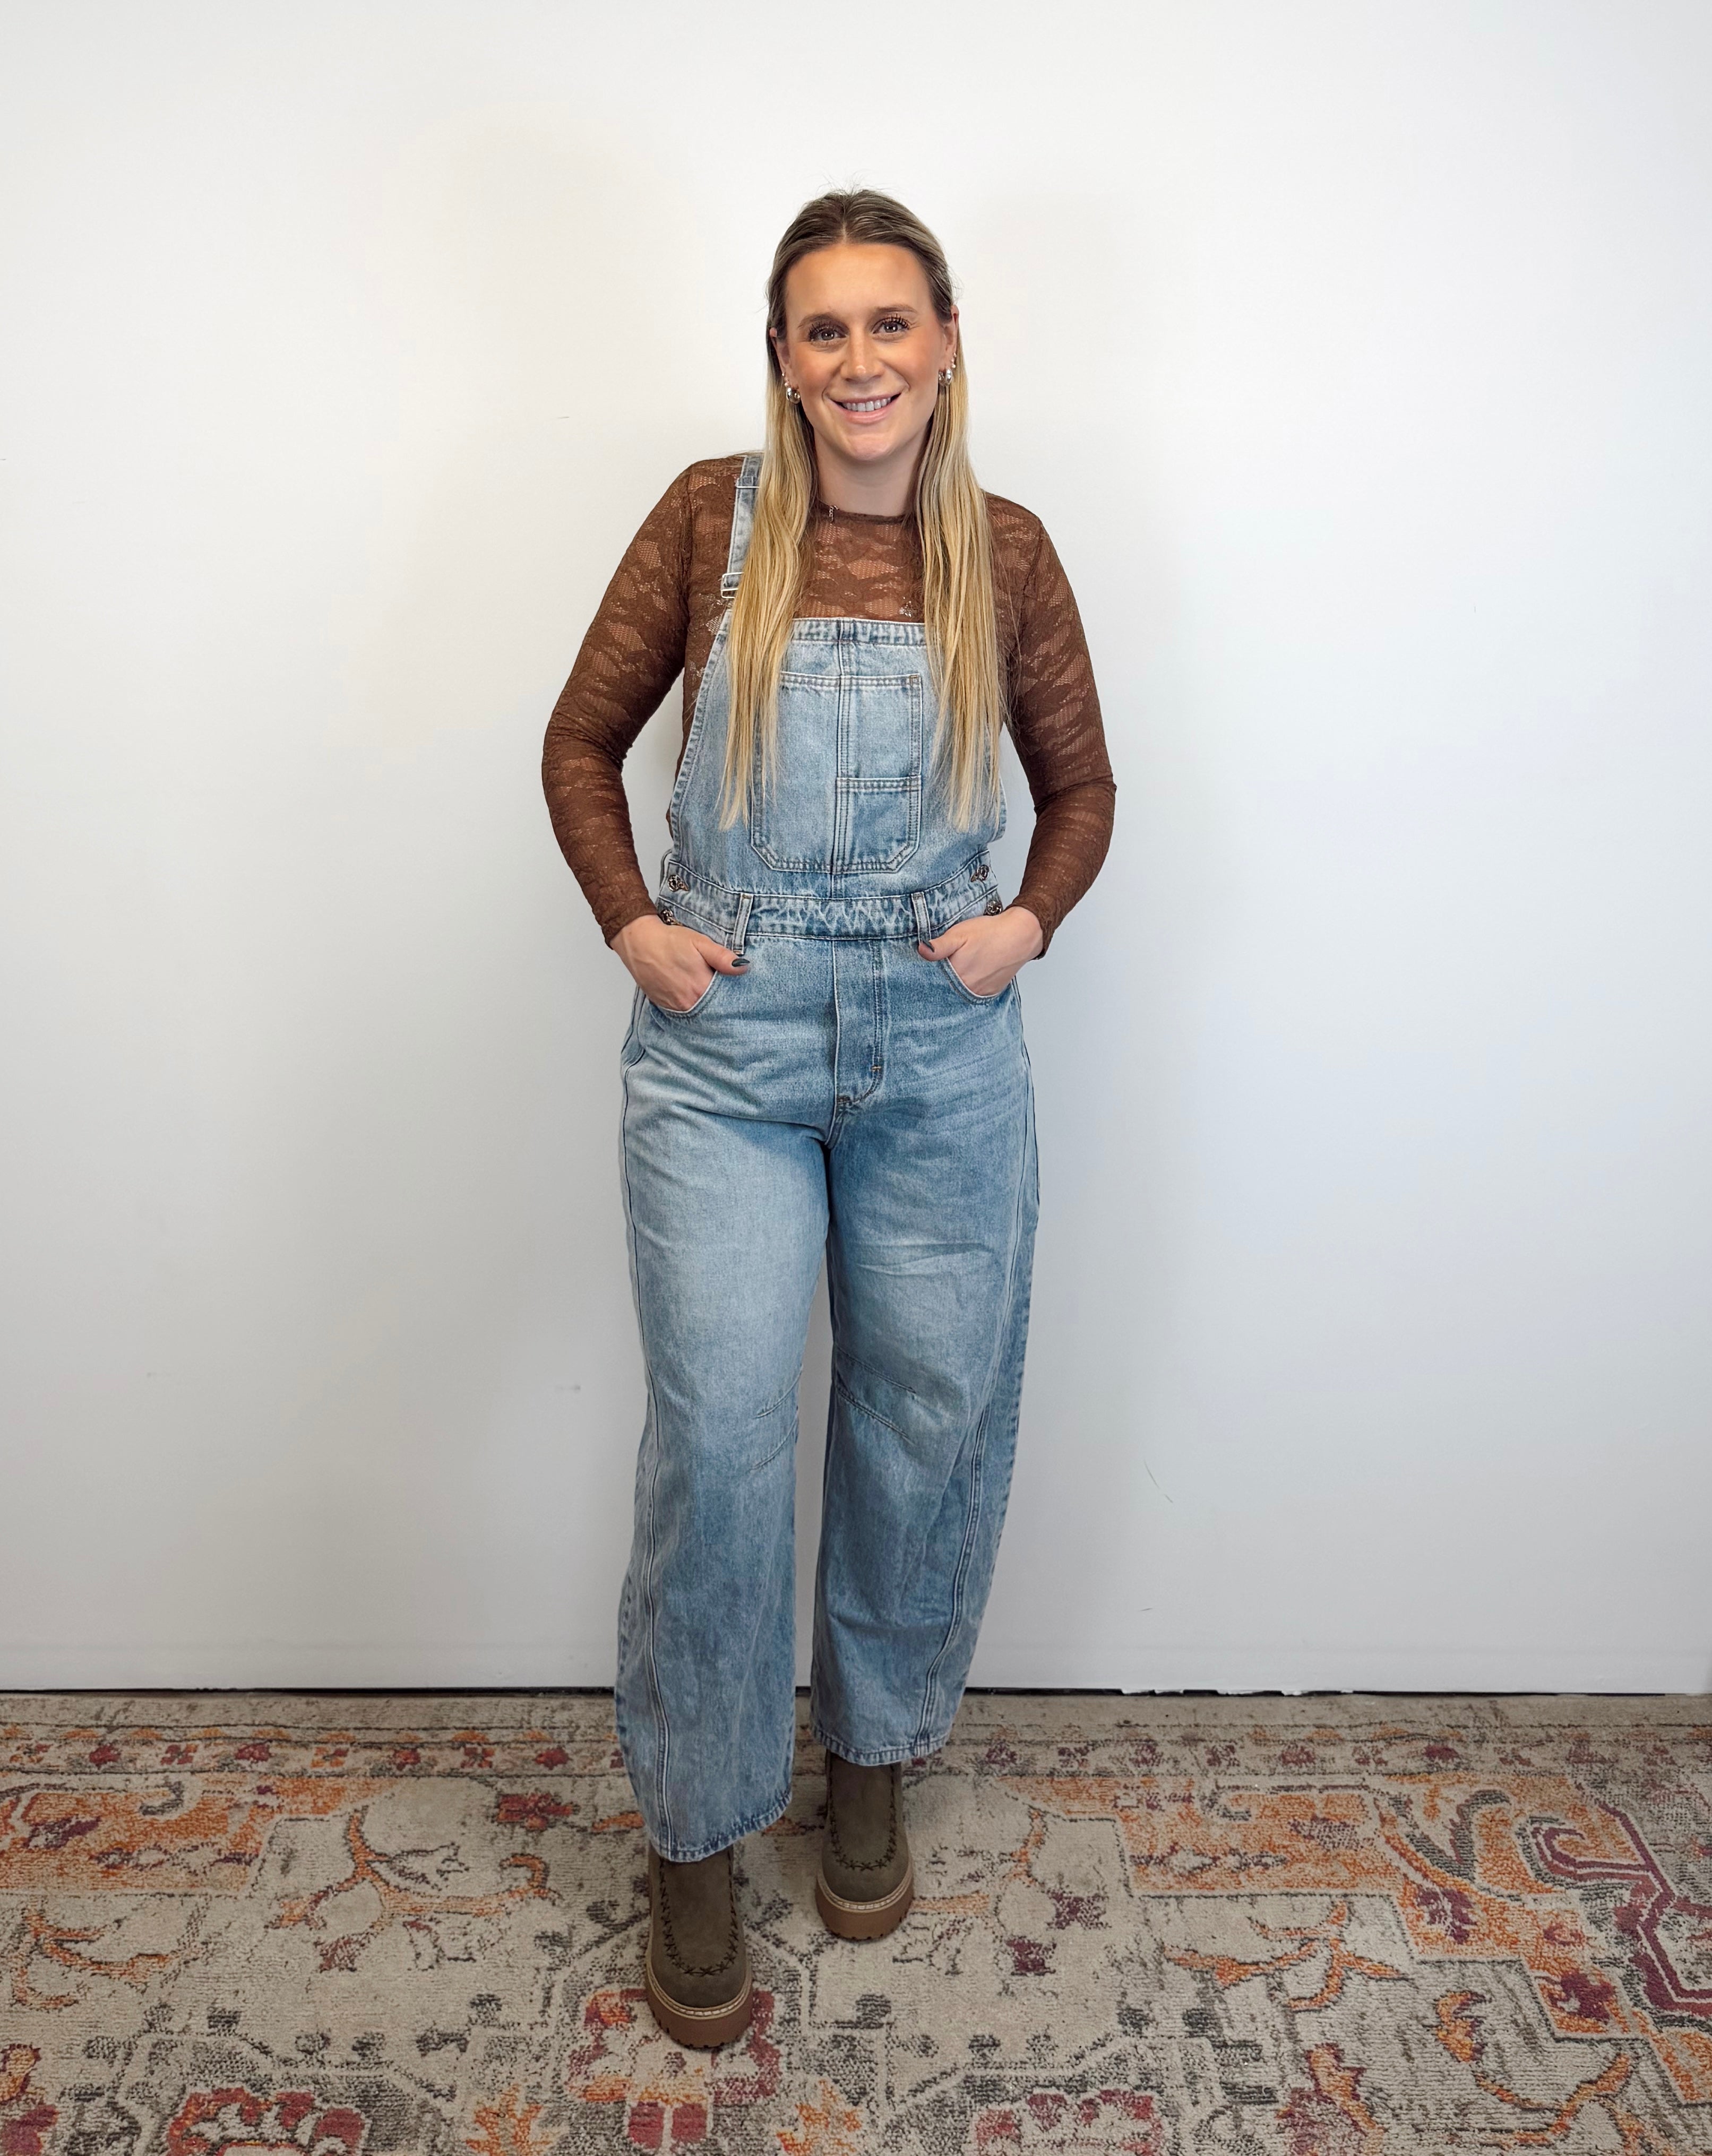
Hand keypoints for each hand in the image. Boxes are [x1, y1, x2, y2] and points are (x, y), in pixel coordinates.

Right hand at [612, 912, 746, 1010]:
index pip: (726, 1001)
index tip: (740, 992)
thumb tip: (744, 968)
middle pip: (712, 1010)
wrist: (639, 941)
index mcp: (700, 987)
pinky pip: (683, 1011)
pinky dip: (690, 1005)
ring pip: (698, 1012)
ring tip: (708, 993)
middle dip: (721, 1003)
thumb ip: (722, 958)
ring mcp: (674, 1006)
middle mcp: (688, 1002)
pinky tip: (692, 995)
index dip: (734, 997)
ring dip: (705, 1005)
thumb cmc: (669, 940)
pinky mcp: (663, 1005)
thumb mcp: (700, 943)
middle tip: (726, 993)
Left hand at [917, 906, 1043, 996]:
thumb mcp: (959, 934)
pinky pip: (974, 991)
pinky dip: (971, 983)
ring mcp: (980, 992)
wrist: (1020, 935)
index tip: (930, 963)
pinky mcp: (990, 992)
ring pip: (960, 990)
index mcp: (956, 976)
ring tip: (964, 964)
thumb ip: (939, 946)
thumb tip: (921, 950)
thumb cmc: (990, 933)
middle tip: (950, 961)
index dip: (929, 971)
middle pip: (946, 987)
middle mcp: (968, 989)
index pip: (932, 980)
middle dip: (943, 977)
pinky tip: (973, 970)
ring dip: (957, 981)